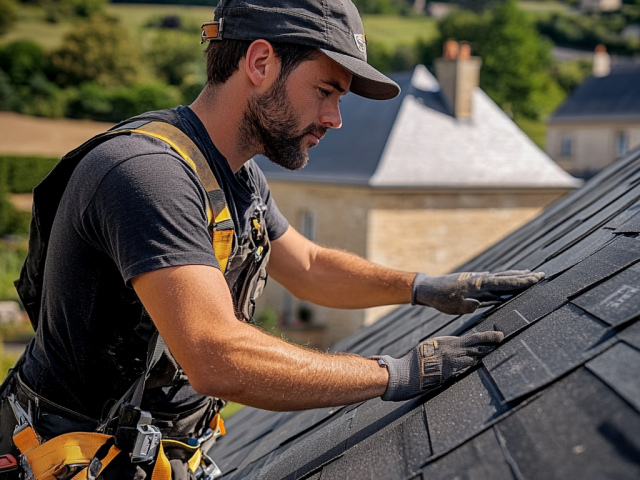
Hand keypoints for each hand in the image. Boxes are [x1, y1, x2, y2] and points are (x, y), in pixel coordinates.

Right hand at [377, 331, 503, 401]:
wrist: (407, 372)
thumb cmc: (416, 360)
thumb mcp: (431, 347)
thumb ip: (446, 348)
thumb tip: (456, 349)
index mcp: (448, 342)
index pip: (473, 338)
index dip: (487, 337)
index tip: (498, 335)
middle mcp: (452, 350)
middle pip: (477, 347)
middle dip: (491, 344)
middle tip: (503, 340)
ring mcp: (453, 362)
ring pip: (475, 358)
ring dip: (486, 355)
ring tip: (499, 351)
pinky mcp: (451, 373)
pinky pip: (466, 370)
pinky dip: (475, 367)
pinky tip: (483, 365)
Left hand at [411, 270, 544, 314]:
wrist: (430, 288)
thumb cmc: (441, 299)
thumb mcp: (453, 306)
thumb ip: (467, 305)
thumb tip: (478, 304)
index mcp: (477, 284)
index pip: (503, 282)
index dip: (520, 281)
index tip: (536, 279)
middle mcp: (481, 279)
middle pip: (506, 277)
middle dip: (524, 277)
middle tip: (542, 275)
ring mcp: (479, 280)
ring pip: (502, 277)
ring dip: (517, 277)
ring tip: (532, 276)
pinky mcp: (476, 283)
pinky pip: (495, 282)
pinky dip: (506, 281)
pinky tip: (511, 283)